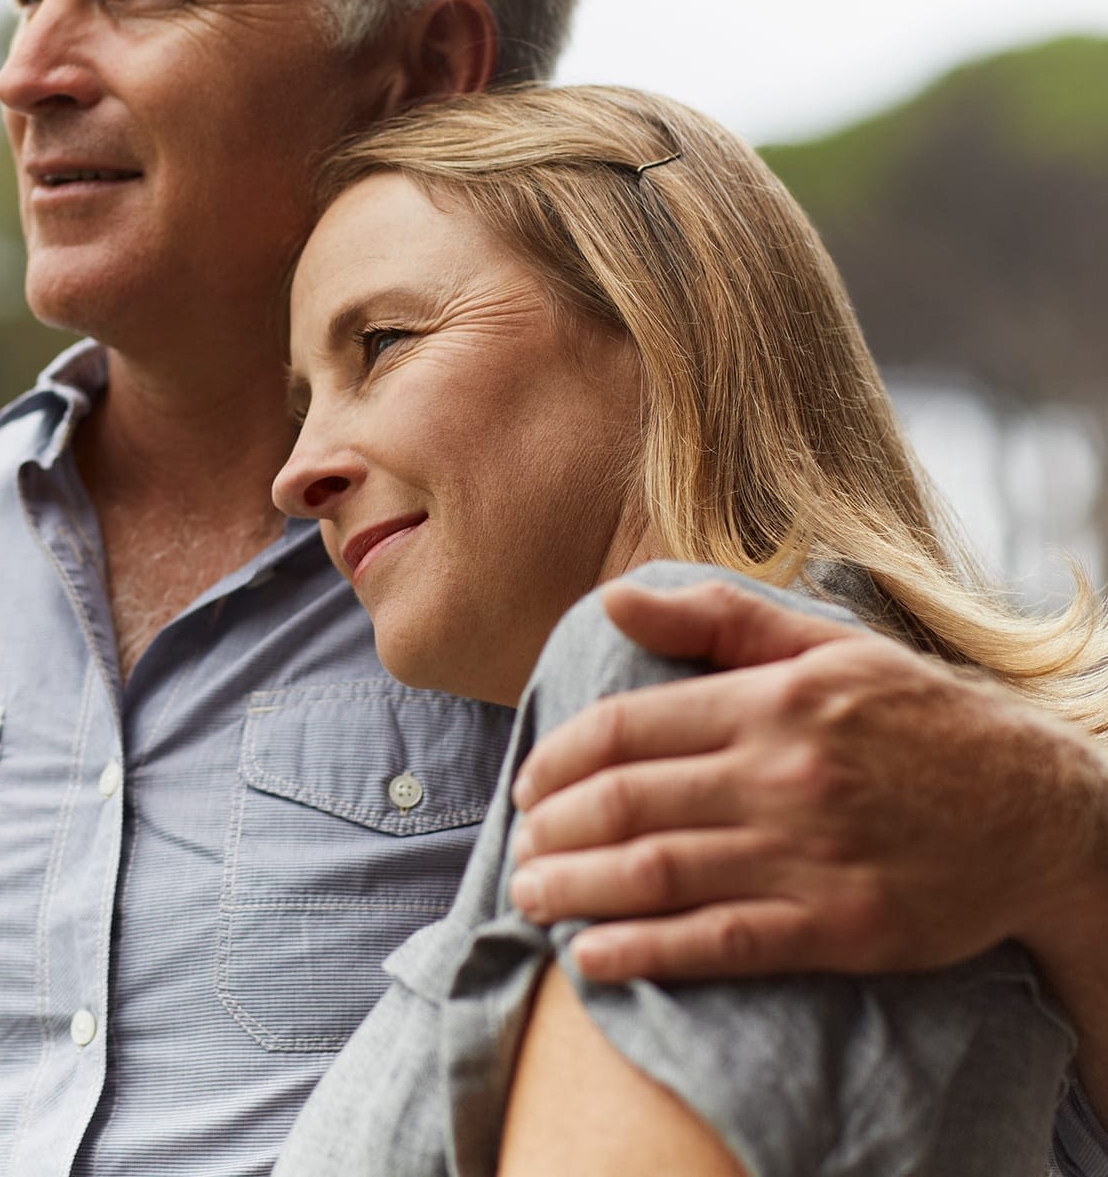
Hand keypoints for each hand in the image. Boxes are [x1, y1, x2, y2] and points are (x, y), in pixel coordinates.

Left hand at [508, 578, 1107, 986]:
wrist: (1041, 813)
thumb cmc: (920, 719)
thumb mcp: (826, 645)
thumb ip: (715, 619)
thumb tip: (613, 598)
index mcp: (771, 702)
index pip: (626, 729)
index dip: (557, 758)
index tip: (527, 781)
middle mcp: (780, 776)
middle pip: (626, 803)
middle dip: (551, 828)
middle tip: (516, 845)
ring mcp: (807, 857)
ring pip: (656, 874)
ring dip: (575, 889)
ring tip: (529, 896)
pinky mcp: (836, 929)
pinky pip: (716, 944)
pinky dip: (642, 953)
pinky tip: (590, 957)